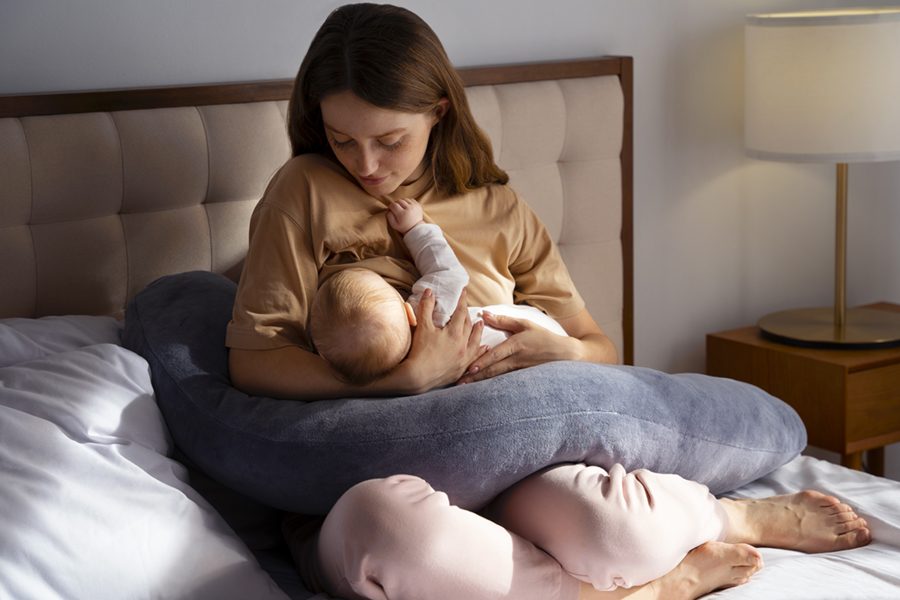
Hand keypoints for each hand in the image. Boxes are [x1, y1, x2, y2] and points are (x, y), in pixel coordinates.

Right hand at [387, 198, 423, 233]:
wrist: (416, 229)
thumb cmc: (403, 227)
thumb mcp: (394, 225)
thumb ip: (389, 217)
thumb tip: (388, 210)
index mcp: (402, 214)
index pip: (393, 205)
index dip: (390, 206)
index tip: (391, 209)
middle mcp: (409, 209)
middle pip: (399, 200)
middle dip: (396, 203)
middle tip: (396, 208)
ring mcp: (414, 206)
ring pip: (405, 199)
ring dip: (402, 202)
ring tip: (401, 207)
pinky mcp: (418, 205)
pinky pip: (411, 199)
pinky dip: (408, 202)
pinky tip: (407, 207)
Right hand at [400, 288, 486, 392]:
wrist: (418, 377)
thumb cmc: (419, 351)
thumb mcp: (422, 327)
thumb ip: (426, 307)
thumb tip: (429, 291)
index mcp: (454, 333)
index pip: (460, 312)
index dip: (462, 300)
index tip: (464, 291)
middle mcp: (463, 344)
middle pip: (469, 325)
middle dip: (468, 315)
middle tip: (467, 308)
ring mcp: (464, 358)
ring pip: (475, 341)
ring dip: (478, 331)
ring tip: (480, 324)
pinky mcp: (461, 369)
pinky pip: (475, 358)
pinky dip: (481, 351)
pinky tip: (484, 348)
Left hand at [457, 311, 580, 383]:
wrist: (565, 354)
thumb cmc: (543, 337)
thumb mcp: (524, 324)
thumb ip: (503, 320)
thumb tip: (483, 314)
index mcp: (516, 345)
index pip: (496, 355)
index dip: (482, 362)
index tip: (469, 369)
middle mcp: (516, 360)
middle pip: (493, 370)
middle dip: (475, 377)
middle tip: (459, 383)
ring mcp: (519, 371)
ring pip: (496, 377)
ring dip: (481, 383)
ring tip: (466, 388)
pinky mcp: (521, 377)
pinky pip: (504, 381)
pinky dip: (491, 385)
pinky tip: (481, 390)